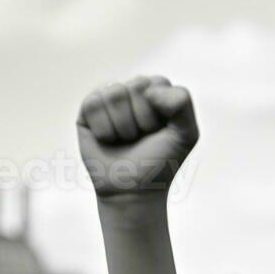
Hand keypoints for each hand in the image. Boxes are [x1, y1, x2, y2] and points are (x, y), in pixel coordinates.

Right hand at [76, 76, 198, 197]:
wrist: (131, 190)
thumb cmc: (159, 163)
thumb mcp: (186, 135)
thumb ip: (182, 103)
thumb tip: (148, 90)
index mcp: (159, 92)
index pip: (158, 83)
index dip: (160, 113)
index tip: (159, 132)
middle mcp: (134, 90)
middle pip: (136, 86)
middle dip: (142, 120)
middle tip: (141, 138)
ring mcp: (110, 97)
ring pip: (114, 93)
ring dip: (122, 126)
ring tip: (125, 140)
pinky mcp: (89, 108)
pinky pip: (94, 104)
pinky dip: (103, 129)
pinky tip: (107, 139)